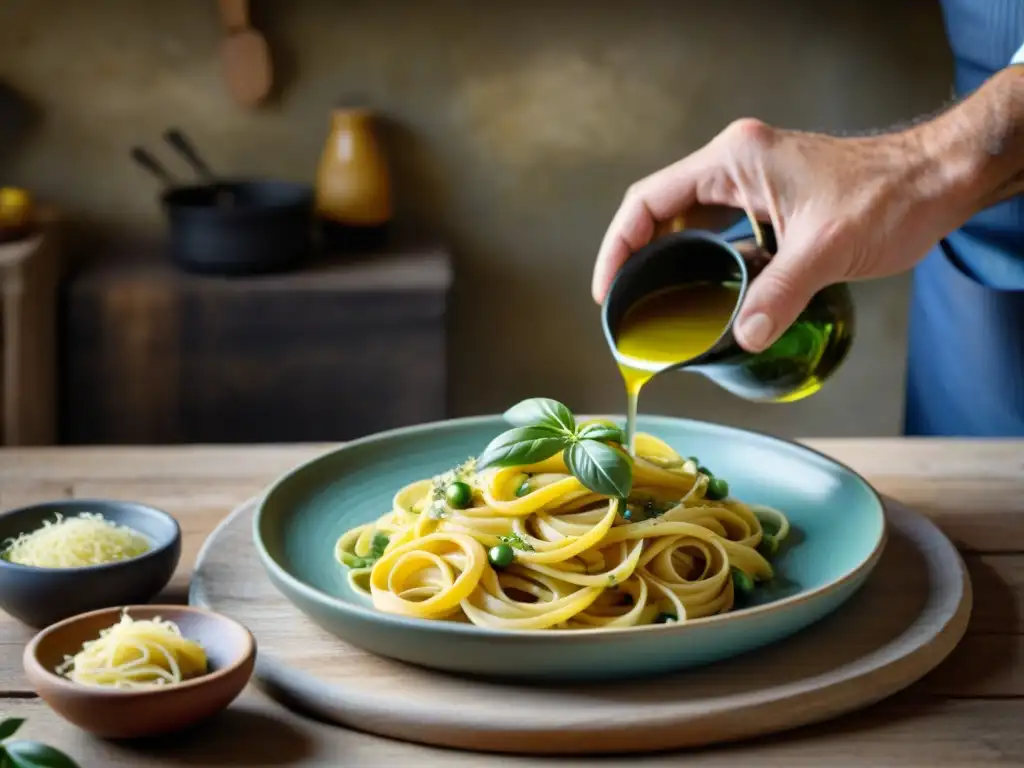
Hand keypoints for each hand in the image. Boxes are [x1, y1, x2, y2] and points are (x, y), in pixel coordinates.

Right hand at [591, 118, 966, 351]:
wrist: (935, 180)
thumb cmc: (889, 196)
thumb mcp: (827, 248)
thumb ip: (779, 294)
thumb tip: (741, 338)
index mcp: (734, 159)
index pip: (649, 199)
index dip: (619, 245)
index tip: (607, 288)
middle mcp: (735, 162)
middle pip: (659, 208)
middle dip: (635, 255)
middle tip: (624, 303)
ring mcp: (751, 178)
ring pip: (685, 218)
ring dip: (665, 256)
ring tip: (651, 300)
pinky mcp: (767, 197)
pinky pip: (715, 226)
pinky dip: (698, 257)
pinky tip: (700, 290)